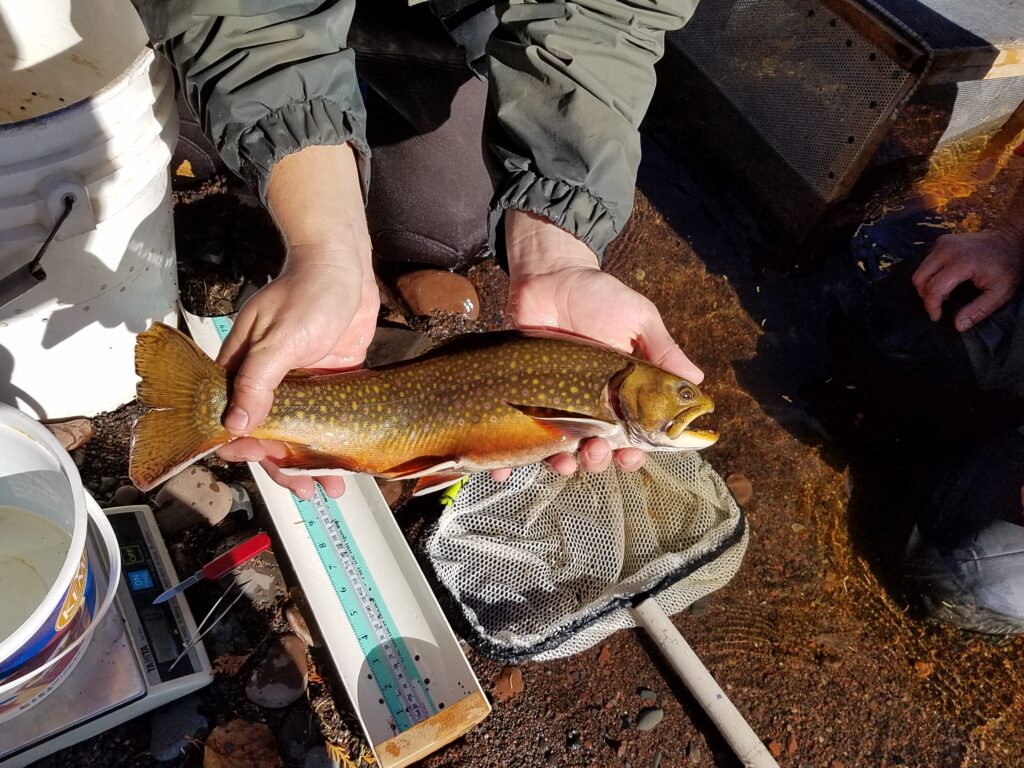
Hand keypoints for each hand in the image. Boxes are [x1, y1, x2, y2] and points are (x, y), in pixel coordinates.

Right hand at [214, 144, 377, 498]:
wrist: (346, 266)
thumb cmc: (307, 293)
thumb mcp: (278, 339)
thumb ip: (257, 381)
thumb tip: (236, 425)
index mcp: (243, 369)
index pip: (234, 419)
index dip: (246, 447)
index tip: (263, 467)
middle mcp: (269, 380)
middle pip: (270, 434)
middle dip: (285, 466)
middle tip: (308, 490)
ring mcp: (302, 381)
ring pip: (301, 432)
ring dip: (313, 460)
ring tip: (332, 488)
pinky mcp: (332, 379)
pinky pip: (329, 417)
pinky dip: (335, 441)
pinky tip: (348, 461)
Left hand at [497, 210, 702, 478]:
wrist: (548, 275)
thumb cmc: (599, 295)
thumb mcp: (637, 318)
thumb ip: (663, 350)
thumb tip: (697, 381)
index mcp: (623, 394)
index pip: (634, 436)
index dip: (636, 452)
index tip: (633, 454)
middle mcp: (591, 406)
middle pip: (599, 450)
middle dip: (600, 460)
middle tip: (596, 451)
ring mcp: (556, 405)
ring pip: (562, 451)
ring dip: (565, 464)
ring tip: (564, 459)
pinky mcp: (525, 400)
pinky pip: (521, 436)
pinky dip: (515, 459)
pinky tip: (513, 467)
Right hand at [912, 229, 1023, 331]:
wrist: (1011, 239)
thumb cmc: (1007, 267)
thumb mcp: (1001, 292)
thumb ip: (979, 310)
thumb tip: (958, 325)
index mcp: (962, 262)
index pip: (934, 288)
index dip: (932, 306)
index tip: (937, 317)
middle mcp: (947, 249)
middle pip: (920, 278)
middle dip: (926, 296)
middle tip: (940, 306)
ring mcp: (943, 243)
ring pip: (920, 270)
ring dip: (927, 286)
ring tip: (944, 294)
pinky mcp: (941, 241)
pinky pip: (926, 262)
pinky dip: (930, 275)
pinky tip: (945, 281)